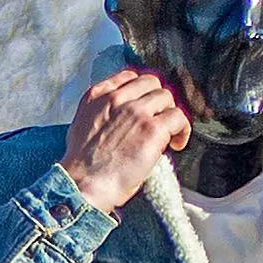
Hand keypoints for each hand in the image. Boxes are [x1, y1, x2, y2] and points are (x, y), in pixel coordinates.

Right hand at [64, 66, 189, 211]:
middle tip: (159, 121)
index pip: (129, 77)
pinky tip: (176, 143)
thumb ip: (101, 112)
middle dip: (158, 102)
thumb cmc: (81, 167)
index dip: (143, 91)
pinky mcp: (153, 129)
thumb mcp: (81, 126)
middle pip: (152, 83)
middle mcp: (116, 99)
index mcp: (96, 96)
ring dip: (169, 114)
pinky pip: (178, 117)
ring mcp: (136, 112)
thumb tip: (120, 119)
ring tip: (169, 134)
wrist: (83, 185)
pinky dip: (182, 130)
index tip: (147, 105)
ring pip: (166, 97)